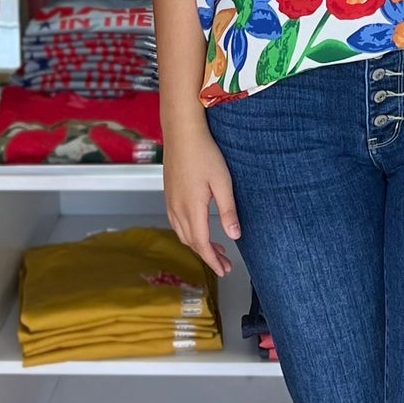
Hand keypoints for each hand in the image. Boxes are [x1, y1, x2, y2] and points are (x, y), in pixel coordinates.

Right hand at [162, 119, 240, 276]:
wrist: (182, 132)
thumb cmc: (204, 153)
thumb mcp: (222, 182)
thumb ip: (228, 210)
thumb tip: (234, 236)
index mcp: (191, 208)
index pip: (201, 244)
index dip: (212, 260)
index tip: (223, 270)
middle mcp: (177, 208)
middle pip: (190, 242)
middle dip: (207, 256)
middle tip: (224, 264)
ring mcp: (170, 201)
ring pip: (182, 233)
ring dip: (198, 245)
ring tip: (216, 249)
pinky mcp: (169, 193)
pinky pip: (176, 222)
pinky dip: (188, 233)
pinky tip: (198, 228)